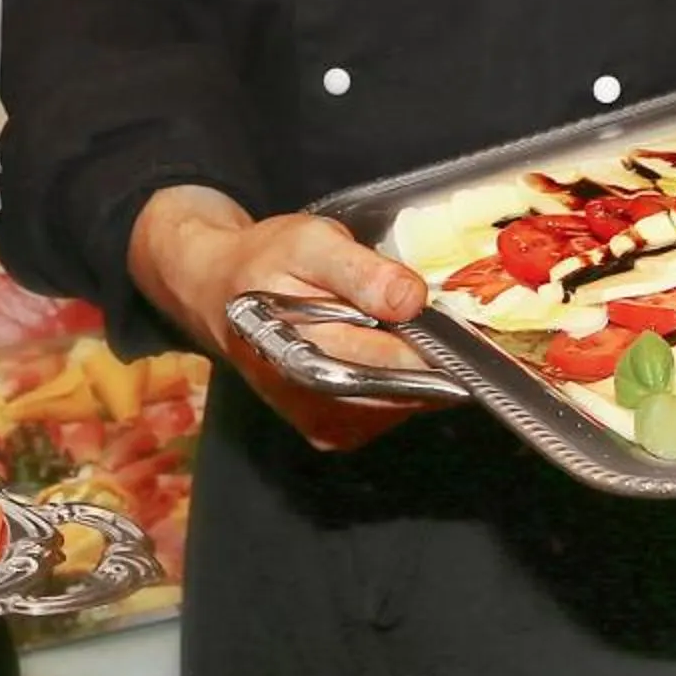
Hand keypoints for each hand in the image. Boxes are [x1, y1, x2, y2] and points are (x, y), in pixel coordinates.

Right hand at [129, 185, 452, 451]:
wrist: (219, 294)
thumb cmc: (264, 263)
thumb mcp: (309, 242)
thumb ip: (359, 270)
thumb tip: (409, 300)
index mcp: (300, 355)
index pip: (391, 361)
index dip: (435, 341)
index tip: (456, 320)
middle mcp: (311, 402)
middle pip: (405, 388)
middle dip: (429, 353)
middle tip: (429, 314)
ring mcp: (321, 425)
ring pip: (405, 404)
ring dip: (417, 368)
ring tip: (395, 326)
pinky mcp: (330, 433)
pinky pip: (390, 412)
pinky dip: (401, 381)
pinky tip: (381, 349)